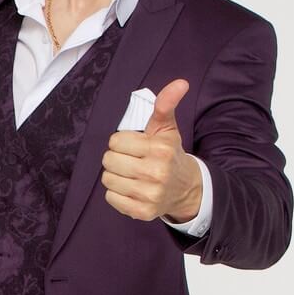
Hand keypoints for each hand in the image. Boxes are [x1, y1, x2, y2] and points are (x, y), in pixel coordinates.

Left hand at [101, 79, 202, 222]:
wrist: (186, 188)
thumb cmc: (169, 154)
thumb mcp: (167, 129)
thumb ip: (166, 105)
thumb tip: (180, 83)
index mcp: (160, 150)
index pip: (115, 142)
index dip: (122, 143)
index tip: (135, 146)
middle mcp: (156, 173)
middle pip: (108, 160)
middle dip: (117, 158)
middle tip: (132, 160)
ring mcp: (149, 194)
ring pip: (107, 179)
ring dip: (116, 176)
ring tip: (132, 174)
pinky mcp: (142, 211)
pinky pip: (110, 198)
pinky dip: (117, 193)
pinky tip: (132, 189)